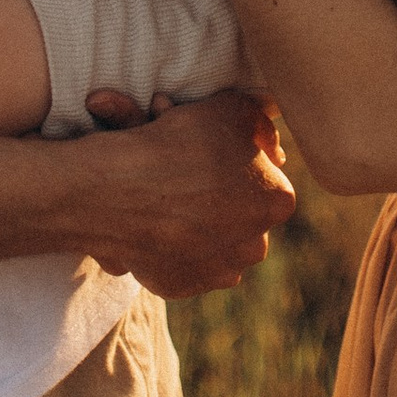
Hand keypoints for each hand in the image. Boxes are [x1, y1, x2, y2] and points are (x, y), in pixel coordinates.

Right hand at [66, 88, 295, 294]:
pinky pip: (183, 265)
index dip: (240, 167)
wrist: (119, 188)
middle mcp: (255, 245)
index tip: (214, 158)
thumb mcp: (230, 109)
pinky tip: (156, 225)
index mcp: (276, 202)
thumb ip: (260, 127)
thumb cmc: (178, 143)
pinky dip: (173, 249)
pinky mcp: (182, 287)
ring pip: (217, 246)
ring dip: (202, 229)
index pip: (267, 183)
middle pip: (245, 219)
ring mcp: (218, 272)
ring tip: (171, 201)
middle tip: (191, 178)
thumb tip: (272, 148)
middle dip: (225, 202)